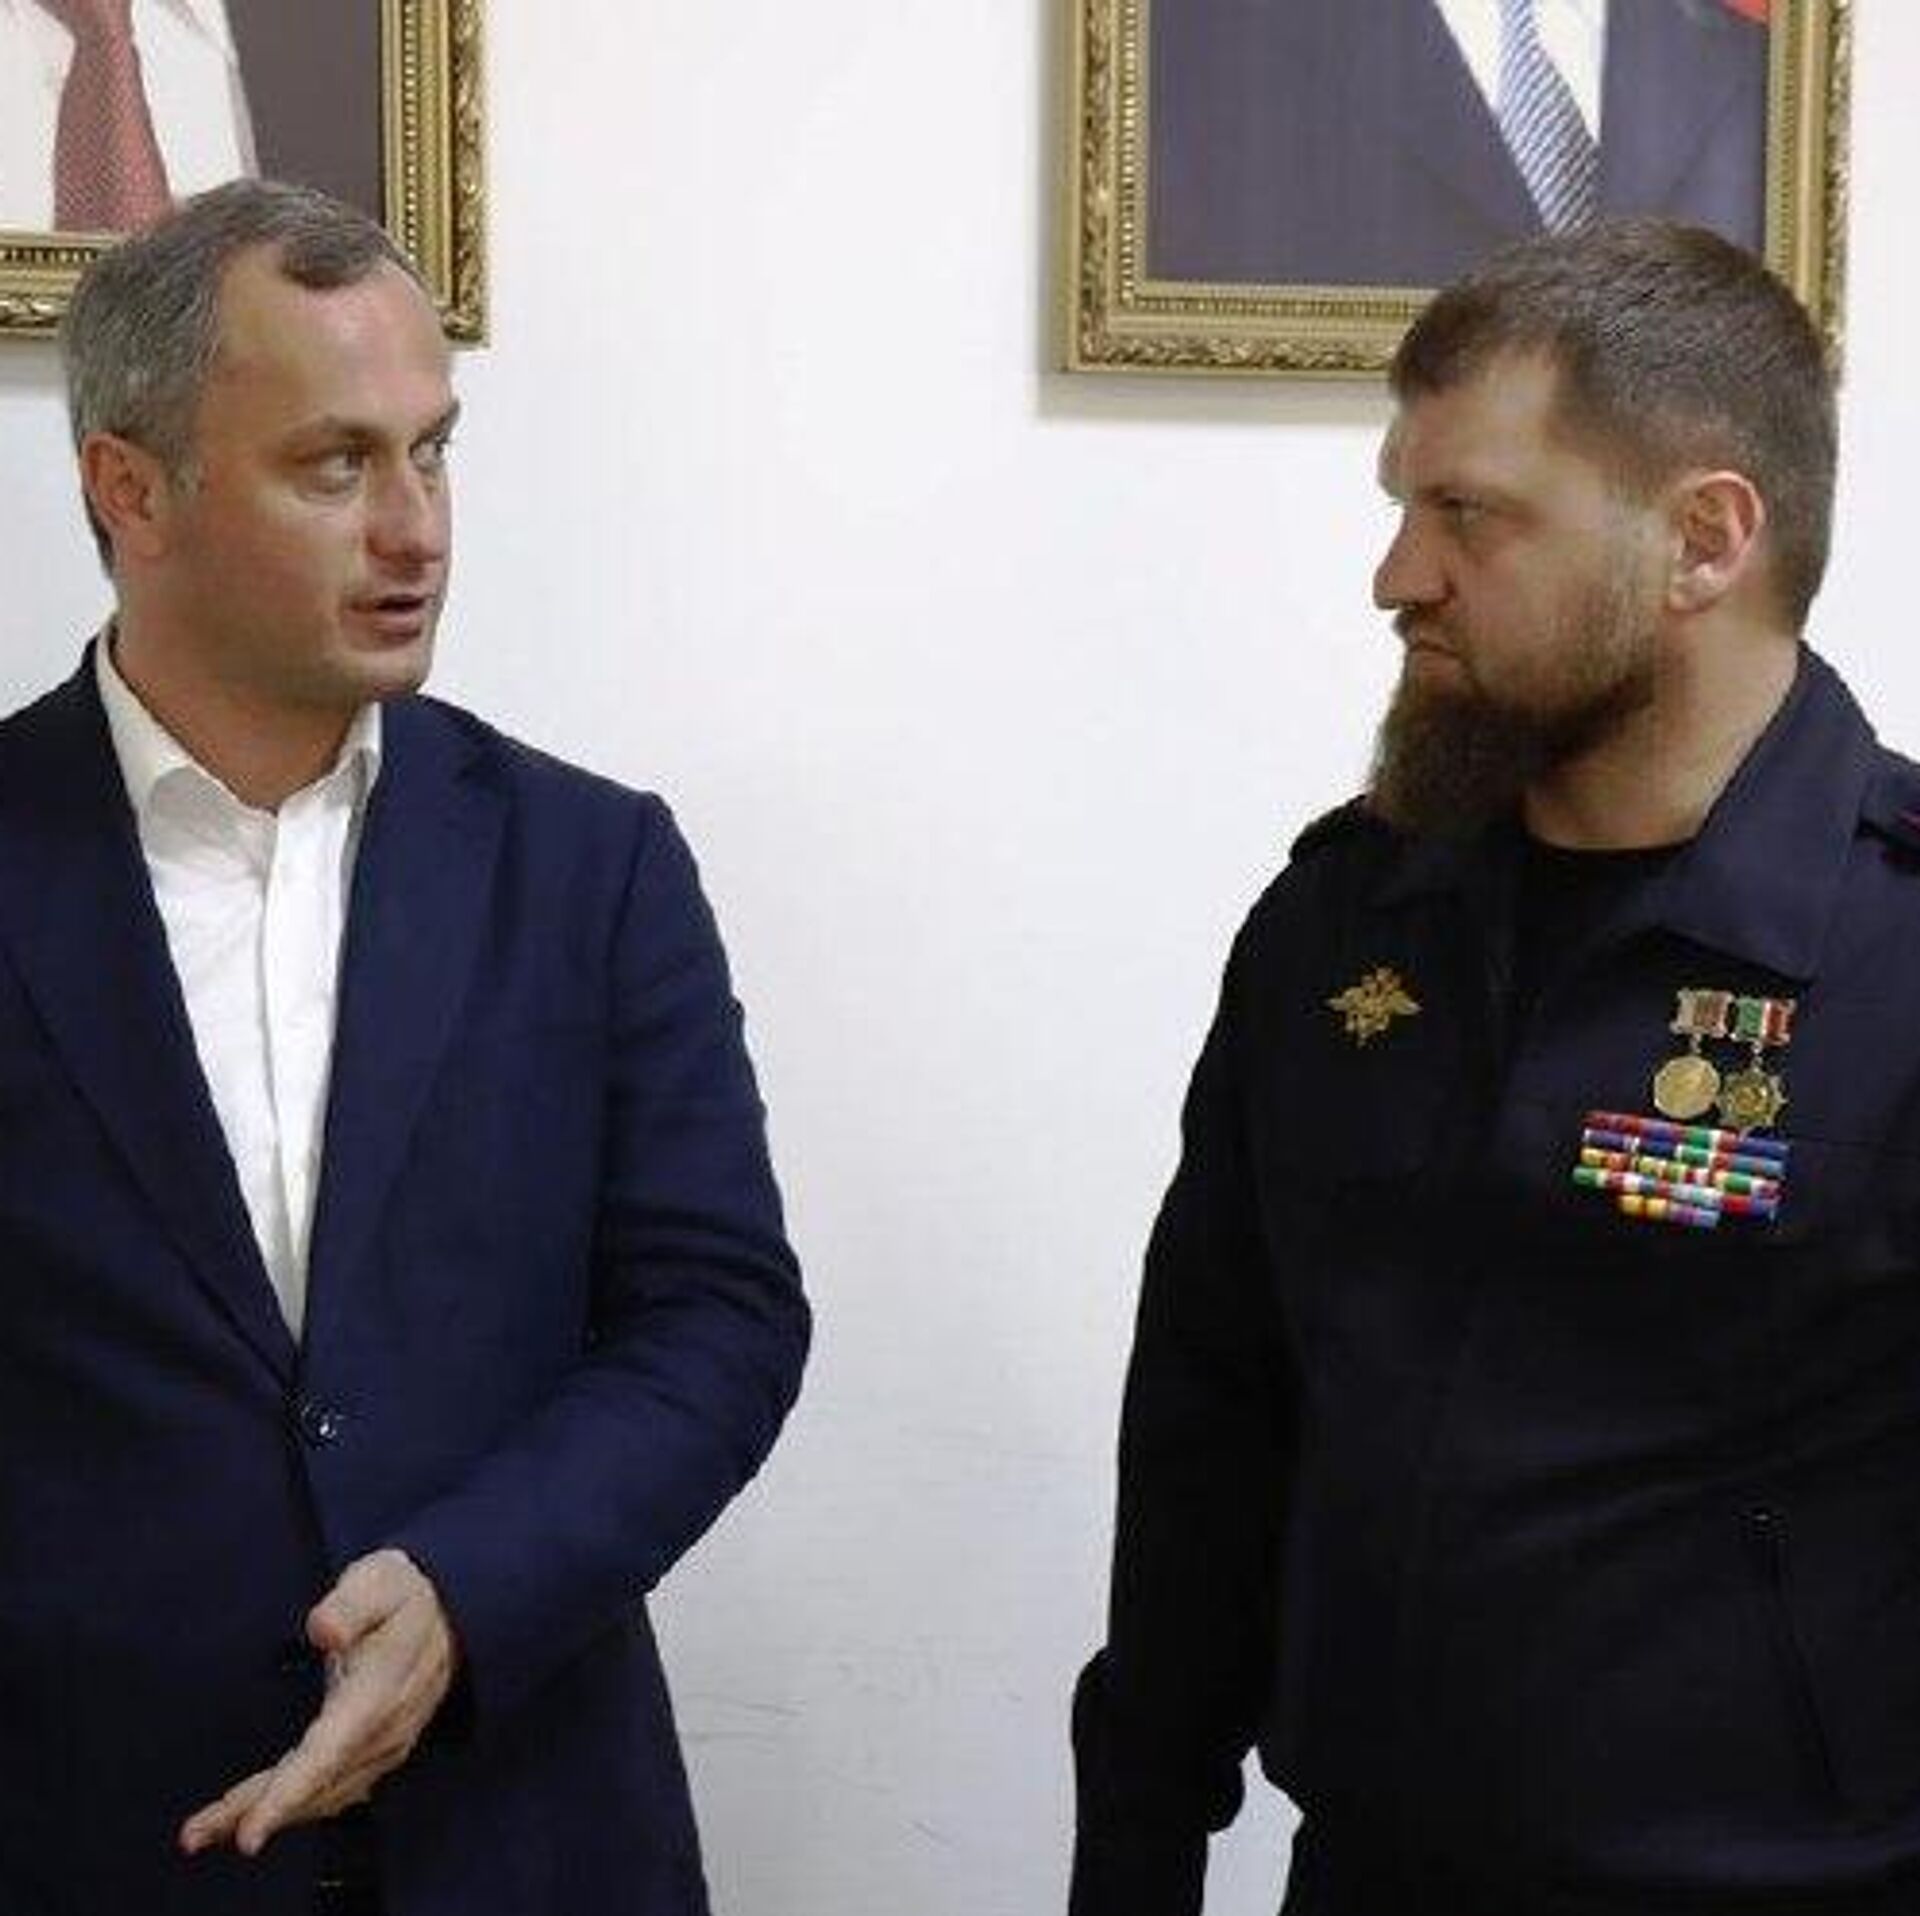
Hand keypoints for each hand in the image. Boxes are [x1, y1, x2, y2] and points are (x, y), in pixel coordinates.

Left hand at [179, 1548, 458, 1858]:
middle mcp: (383, 1733)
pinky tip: (262, 1810)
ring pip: (321, 1793)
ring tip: (206, 1830)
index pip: (327, 1753)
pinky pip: (334, 1789)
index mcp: (378, 1694)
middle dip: (256, 1811)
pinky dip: (295, 1804)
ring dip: (266, 1811)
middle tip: (194, 1836)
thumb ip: (351, 1604)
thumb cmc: (405, 1593)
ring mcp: (384, 1747)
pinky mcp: (378, 1751)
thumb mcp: (381, 1581)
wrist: (455, 1612)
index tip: (250, 1834)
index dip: (287, 1795)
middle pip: (314, 1784)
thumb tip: (322, 1629)